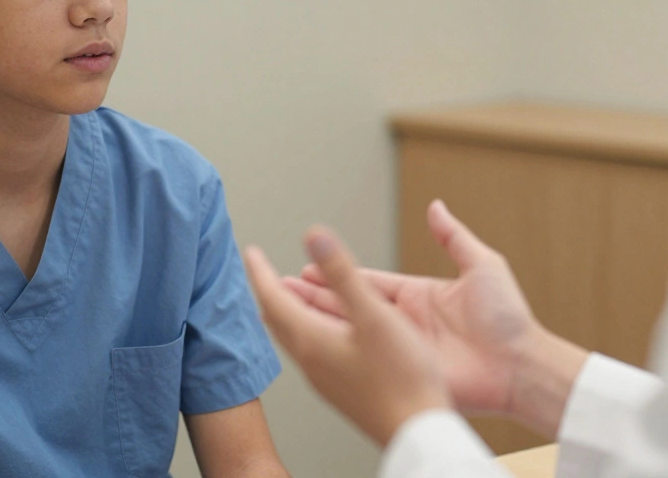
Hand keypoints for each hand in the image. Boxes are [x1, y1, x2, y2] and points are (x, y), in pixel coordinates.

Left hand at [244, 230, 450, 446]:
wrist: (417, 432)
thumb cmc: (402, 378)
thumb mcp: (373, 314)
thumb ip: (342, 273)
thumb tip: (314, 235)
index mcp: (312, 340)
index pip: (274, 298)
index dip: (261, 271)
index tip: (250, 252)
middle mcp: (312, 361)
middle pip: (279, 320)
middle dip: (269, 291)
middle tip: (261, 272)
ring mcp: (326, 378)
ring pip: (295, 337)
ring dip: (288, 311)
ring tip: (287, 296)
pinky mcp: (342, 388)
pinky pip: (312, 351)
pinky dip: (307, 329)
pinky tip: (323, 332)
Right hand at [282, 200, 541, 418]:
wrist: (520, 365)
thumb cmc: (508, 319)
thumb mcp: (482, 266)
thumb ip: (454, 237)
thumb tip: (436, 206)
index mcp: (418, 295)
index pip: (366, 281)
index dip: (336, 273)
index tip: (306, 266)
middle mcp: (404, 322)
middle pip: (349, 305)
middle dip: (313, 297)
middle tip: (277, 287)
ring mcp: (401, 349)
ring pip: (348, 333)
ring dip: (315, 323)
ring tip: (281, 313)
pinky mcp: (404, 372)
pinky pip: (363, 361)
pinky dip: (335, 354)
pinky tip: (310, 349)